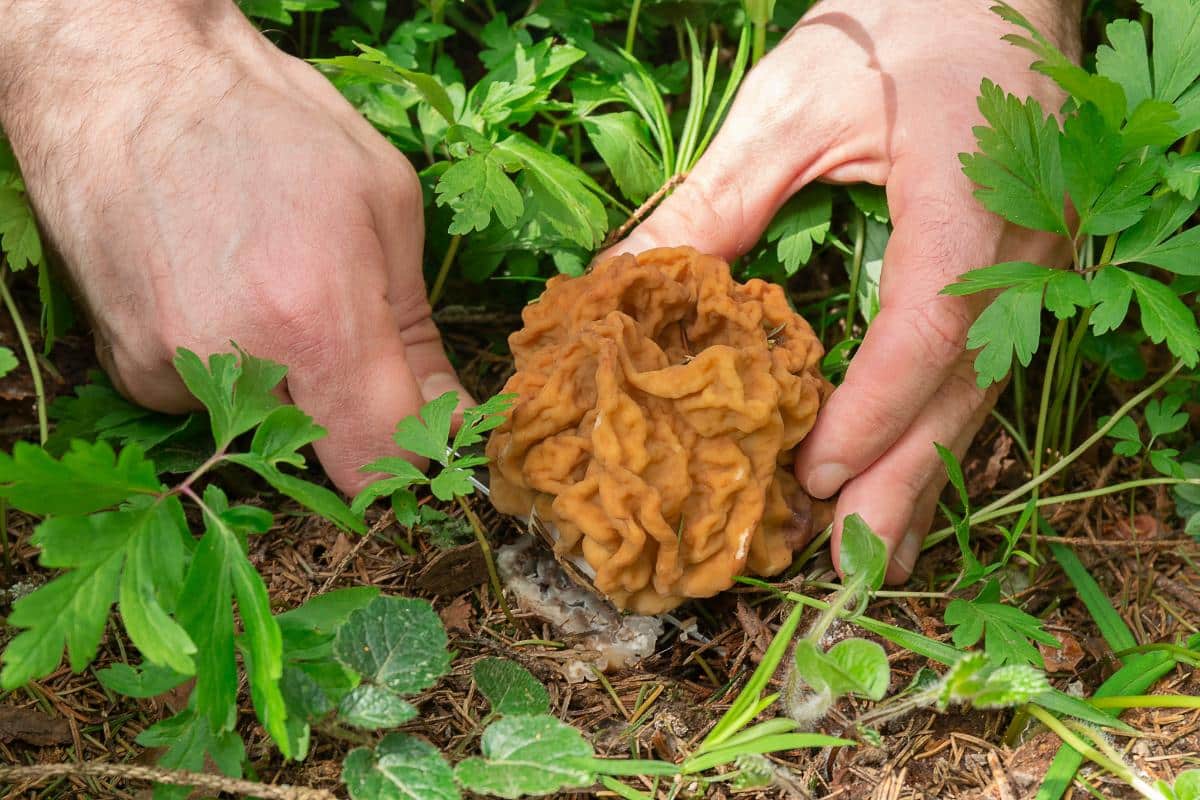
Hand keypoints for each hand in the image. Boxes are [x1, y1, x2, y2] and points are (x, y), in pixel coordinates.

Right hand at [0, 0, 468, 493]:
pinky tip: (218, 290)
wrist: (126, 81)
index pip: (380, 459)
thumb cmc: (271, 122)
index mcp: (316, 320)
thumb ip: (418, 335)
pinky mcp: (127, 372)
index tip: (428, 429)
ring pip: (266, 429)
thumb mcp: (385, 205)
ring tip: (270, 285)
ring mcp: (169, 373)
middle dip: (354, 416)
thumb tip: (448, 418)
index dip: (414, 453)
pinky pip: (209, 401)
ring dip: (288, 384)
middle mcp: (235, 364)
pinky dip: (229, 366)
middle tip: (349, 334)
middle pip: (325, 456)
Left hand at [613, 0, 1076, 580]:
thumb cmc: (896, 18)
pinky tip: (895, 471)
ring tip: (866, 550)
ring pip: (977, 384)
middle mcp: (1024, 238)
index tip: (816, 476)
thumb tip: (625, 282)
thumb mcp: (793, 100)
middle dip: (903, 478)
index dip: (877, 406)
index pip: (933, 319)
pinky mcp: (1019, 265)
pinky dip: (929, 423)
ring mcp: (1034, 257)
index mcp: (973, 186)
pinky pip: (976, 360)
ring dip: (921, 469)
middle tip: (844, 565)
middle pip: (966, 381)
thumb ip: (718, 197)